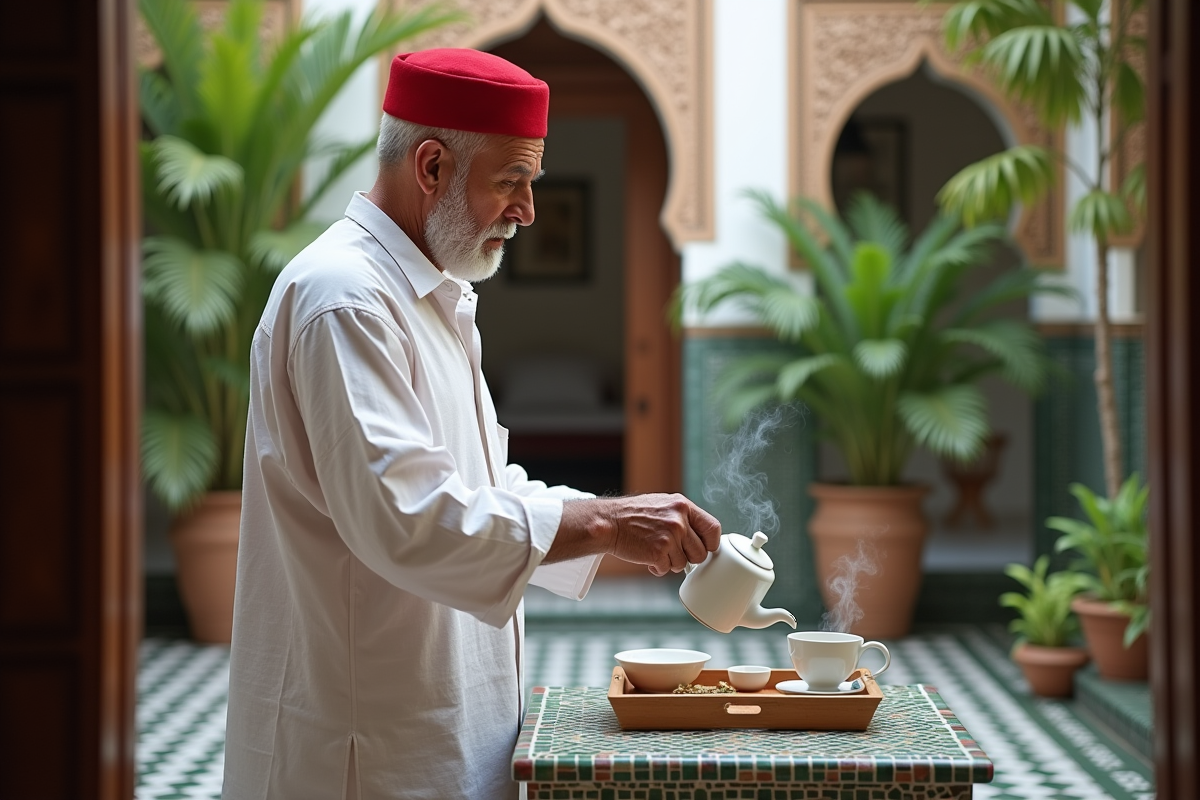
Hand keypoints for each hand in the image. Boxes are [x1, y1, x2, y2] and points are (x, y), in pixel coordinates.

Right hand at [552, 494, 720, 576]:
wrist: (609, 522)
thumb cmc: (634, 515)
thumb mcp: (663, 505)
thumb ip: (684, 518)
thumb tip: (705, 539)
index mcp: (682, 506)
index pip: (713, 528)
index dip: (711, 543)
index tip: (705, 548)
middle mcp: (679, 520)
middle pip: (700, 553)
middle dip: (688, 557)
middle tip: (672, 551)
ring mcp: (669, 537)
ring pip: (683, 564)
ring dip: (670, 562)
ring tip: (654, 549)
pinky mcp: (658, 553)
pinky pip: (666, 570)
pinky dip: (657, 567)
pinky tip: (646, 556)